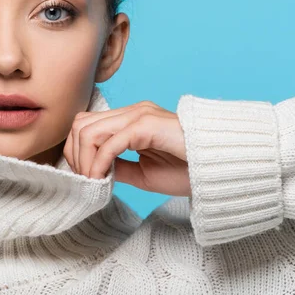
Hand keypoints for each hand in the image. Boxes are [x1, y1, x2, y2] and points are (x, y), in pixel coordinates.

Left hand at [63, 100, 191, 196]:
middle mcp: (132, 112)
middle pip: (80, 123)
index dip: (77, 152)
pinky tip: (103, 179)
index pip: (86, 124)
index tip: (85, 178)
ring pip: (89, 130)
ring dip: (85, 160)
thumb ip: (118, 168)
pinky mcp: (147, 126)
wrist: (220, 170)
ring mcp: (140, 115)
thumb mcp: (143, 173)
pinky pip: (110, 143)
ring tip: (93, 182)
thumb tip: (94, 171)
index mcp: (131, 120)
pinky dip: (99, 163)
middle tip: (85, 181)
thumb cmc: (188, 170)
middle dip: (75, 155)